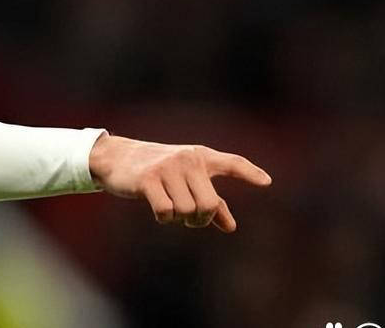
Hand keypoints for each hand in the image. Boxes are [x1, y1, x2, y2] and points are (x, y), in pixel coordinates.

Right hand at [88, 134, 271, 231]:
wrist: (117, 158)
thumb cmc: (158, 171)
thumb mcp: (186, 181)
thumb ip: (211, 201)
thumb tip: (231, 227)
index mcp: (200, 157)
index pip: (231, 163)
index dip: (249, 173)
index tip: (267, 183)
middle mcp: (188, 159)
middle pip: (208, 204)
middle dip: (200, 218)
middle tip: (189, 216)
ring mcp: (168, 168)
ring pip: (187, 211)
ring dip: (178, 218)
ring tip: (169, 207)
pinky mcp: (148, 179)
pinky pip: (166, 211)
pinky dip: (163, 217)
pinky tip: (157, 208)